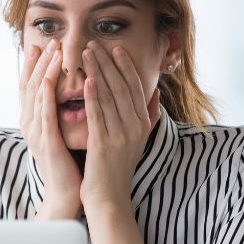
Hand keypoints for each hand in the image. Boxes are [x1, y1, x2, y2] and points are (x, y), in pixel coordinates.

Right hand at [18, 38, 82, 212]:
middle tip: (48, 40)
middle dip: (39, 61)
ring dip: (44, 71)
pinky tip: (50, 80)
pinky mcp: (46, 142)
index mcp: (36, 122)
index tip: (44, 44)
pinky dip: (47, 95)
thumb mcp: (66, 134)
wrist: (67, 195)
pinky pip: (44, 114)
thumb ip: (67, 114)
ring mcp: (36, 133)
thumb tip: (78, 93)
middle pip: (31, 85)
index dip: (37, 65)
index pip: (34, 87)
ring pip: (37, 95)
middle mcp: (31, 124)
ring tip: (52, 51)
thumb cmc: (71, 165)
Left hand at [80, 41, 160, 212]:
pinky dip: (93, 96)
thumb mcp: (138, 140)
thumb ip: (149, 116)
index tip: (115, 49)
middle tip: (95, 43)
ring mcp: (121, 136)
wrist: (109, 199)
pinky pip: (98, 115)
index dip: (125, 66)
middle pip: (122, 87)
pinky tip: (87, 81)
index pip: (135, 88)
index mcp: (143, 124)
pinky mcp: (104, 144)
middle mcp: (135, 127)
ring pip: (109, 96)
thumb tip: (157, 94)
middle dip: (108, 63)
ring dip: (97, 72)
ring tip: (86, 54)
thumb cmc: (117, 169)